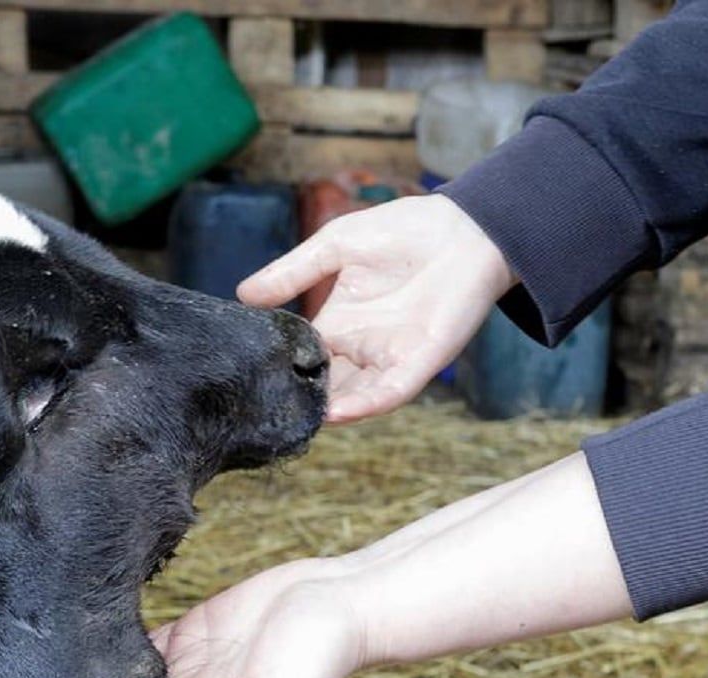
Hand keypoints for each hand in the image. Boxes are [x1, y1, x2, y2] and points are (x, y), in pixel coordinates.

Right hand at [238, 195, 515, 423]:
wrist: (465, 228)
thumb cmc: (404, 231)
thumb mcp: (333, 247)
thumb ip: (292, 273)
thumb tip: (242, 295)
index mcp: (337, 323)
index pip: (300, 355)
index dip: (278, 366)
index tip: (247, 375)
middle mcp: (359, 347)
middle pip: (322, 384)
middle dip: (298, 399)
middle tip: (262, 409)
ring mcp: (388, 358)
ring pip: (351, 397)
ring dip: (325, 411)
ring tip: (293, 420)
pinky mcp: (419, 363)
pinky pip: (388, 393)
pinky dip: (363, 406)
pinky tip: (334, 414)